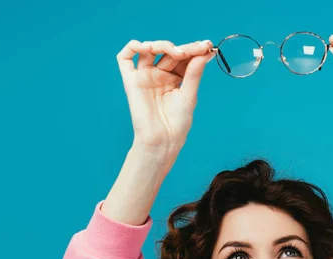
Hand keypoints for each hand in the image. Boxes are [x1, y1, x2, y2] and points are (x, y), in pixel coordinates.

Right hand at [116, 39, 214, 154]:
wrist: (163, 139)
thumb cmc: (177, 123)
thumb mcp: (189, 95)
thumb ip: (193, 73)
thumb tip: (203, 54)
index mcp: (174, 78)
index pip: (183, 58)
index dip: (194, 50)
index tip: (208, 46)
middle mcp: (159, 75)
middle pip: (168, 52)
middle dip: (184, 48)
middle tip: (198, 49)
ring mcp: (145, 76)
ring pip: (149, 50)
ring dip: (162, 45)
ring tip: (177, 53)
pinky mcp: (131, 81)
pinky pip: (124, 58)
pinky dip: (133, 47)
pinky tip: (146, 47)